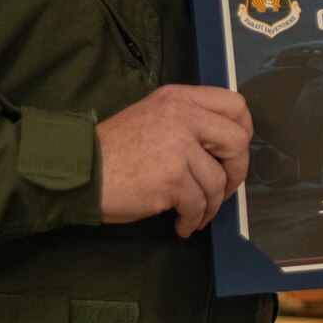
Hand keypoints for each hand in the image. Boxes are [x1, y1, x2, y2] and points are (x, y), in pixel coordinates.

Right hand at [96, 85, 251, 237]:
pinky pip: (199, 204)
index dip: (243, 131)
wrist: (78, 171)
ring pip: (218, 181)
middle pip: (237, 142)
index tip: (233, 153)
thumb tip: (225, 149)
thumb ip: (188, 122)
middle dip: (236, 172)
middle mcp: (183, 116)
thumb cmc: (114, 150)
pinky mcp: (172, 178)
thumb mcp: (153, 117)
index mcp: (180, 98)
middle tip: (223, 190)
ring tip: (196, 214)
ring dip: (211, 205)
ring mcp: (178, 147)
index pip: (235, 105)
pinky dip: (193, 219)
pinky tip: (182, 224)